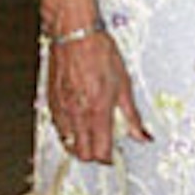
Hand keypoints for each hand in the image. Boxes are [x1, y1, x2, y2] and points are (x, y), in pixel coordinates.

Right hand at [48, 30, 151, 162]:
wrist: (75, 36)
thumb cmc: (101, 54)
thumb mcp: (124, 83)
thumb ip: (132, 115)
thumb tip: (143, 136)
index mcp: (98, 111)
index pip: (100, 152)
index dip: (108, 157)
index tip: (114, 153)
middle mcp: (77, 115)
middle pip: (82, 154)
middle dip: (94, 154)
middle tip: (104, 142)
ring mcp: (62, 111)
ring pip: (68, 144)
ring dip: (80, 145)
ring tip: (91, 132)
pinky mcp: (51, 104)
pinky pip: (58, 130)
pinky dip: (68, 132)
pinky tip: (78, 121)